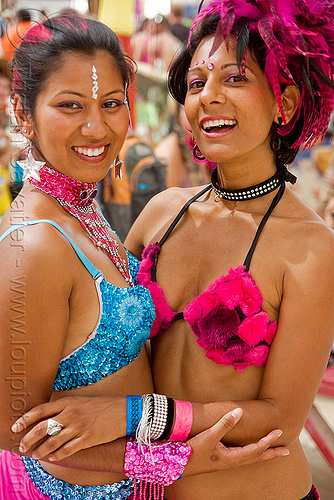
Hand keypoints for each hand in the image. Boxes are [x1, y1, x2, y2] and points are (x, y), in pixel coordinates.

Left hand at [11, 395, 126, 460]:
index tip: (16, 426)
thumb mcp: (81, 400)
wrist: (124, 411)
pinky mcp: (87, 438)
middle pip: (42, 427)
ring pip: (52, 441)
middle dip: (28, 438)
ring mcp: (79, 427)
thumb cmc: (102, 405)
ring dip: (41, 450)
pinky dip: (57, 455)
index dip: (25, 419)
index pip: (40, 410)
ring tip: (35, 454)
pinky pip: (66, 450)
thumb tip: (48, 417)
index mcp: (68, 401)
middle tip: (22, 446)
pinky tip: (52, 457)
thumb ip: (65, 407)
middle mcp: (71, 413)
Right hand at [184, 408, 288, 475]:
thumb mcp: (209, 435)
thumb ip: (225, 423)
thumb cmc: (194, 451)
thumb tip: (240, 412)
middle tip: (286, 451)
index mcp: (233, 458)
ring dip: (263, 454)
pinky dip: (252, 454)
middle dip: (272, 453)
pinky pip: (243, 458)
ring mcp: (228, 463)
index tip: (279, 431)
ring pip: (251, 458)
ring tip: (272, 451)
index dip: (268, 439)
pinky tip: (249, 451)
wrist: (180, 464)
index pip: (257, 448)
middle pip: (258, 457)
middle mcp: (233, 462)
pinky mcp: (222, 461)